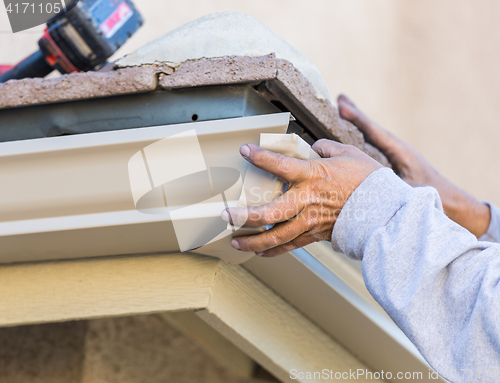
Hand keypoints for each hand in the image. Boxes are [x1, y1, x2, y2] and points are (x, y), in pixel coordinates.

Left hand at [221, 141, 381, 256]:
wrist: (387, 210)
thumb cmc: (368, 179)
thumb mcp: (348, 154)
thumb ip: (324, 149)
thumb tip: (312, 148)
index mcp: (313, 175)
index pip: (280, 165)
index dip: (260, 157)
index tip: (244, 150)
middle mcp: (307, 200)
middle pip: (269, 212)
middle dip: (244, 216)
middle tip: (227, 216)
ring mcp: (310, 221)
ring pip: (276, 235)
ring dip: (253, 241)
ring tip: (234, 242)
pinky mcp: (316, 235)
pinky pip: (290, 246)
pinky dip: (273, 250)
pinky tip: (259, 252)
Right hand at [337, 94, 490, 237]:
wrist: (452, 201)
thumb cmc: (434, 196)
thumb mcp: (411, 191)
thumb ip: (390, 185)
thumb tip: (368, 181)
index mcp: (401, 151)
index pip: (375, 132)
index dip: (358, 119)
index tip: (342, 106)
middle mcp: (397, 149)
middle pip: (372, 129)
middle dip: (356, 115)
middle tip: (340, 98)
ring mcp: (395, 155)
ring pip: (372, 136)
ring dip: (358, 124)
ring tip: (343, 110)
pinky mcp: (394, 162)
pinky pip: (374, 146)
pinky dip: (362, 138)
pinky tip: (353, 137)